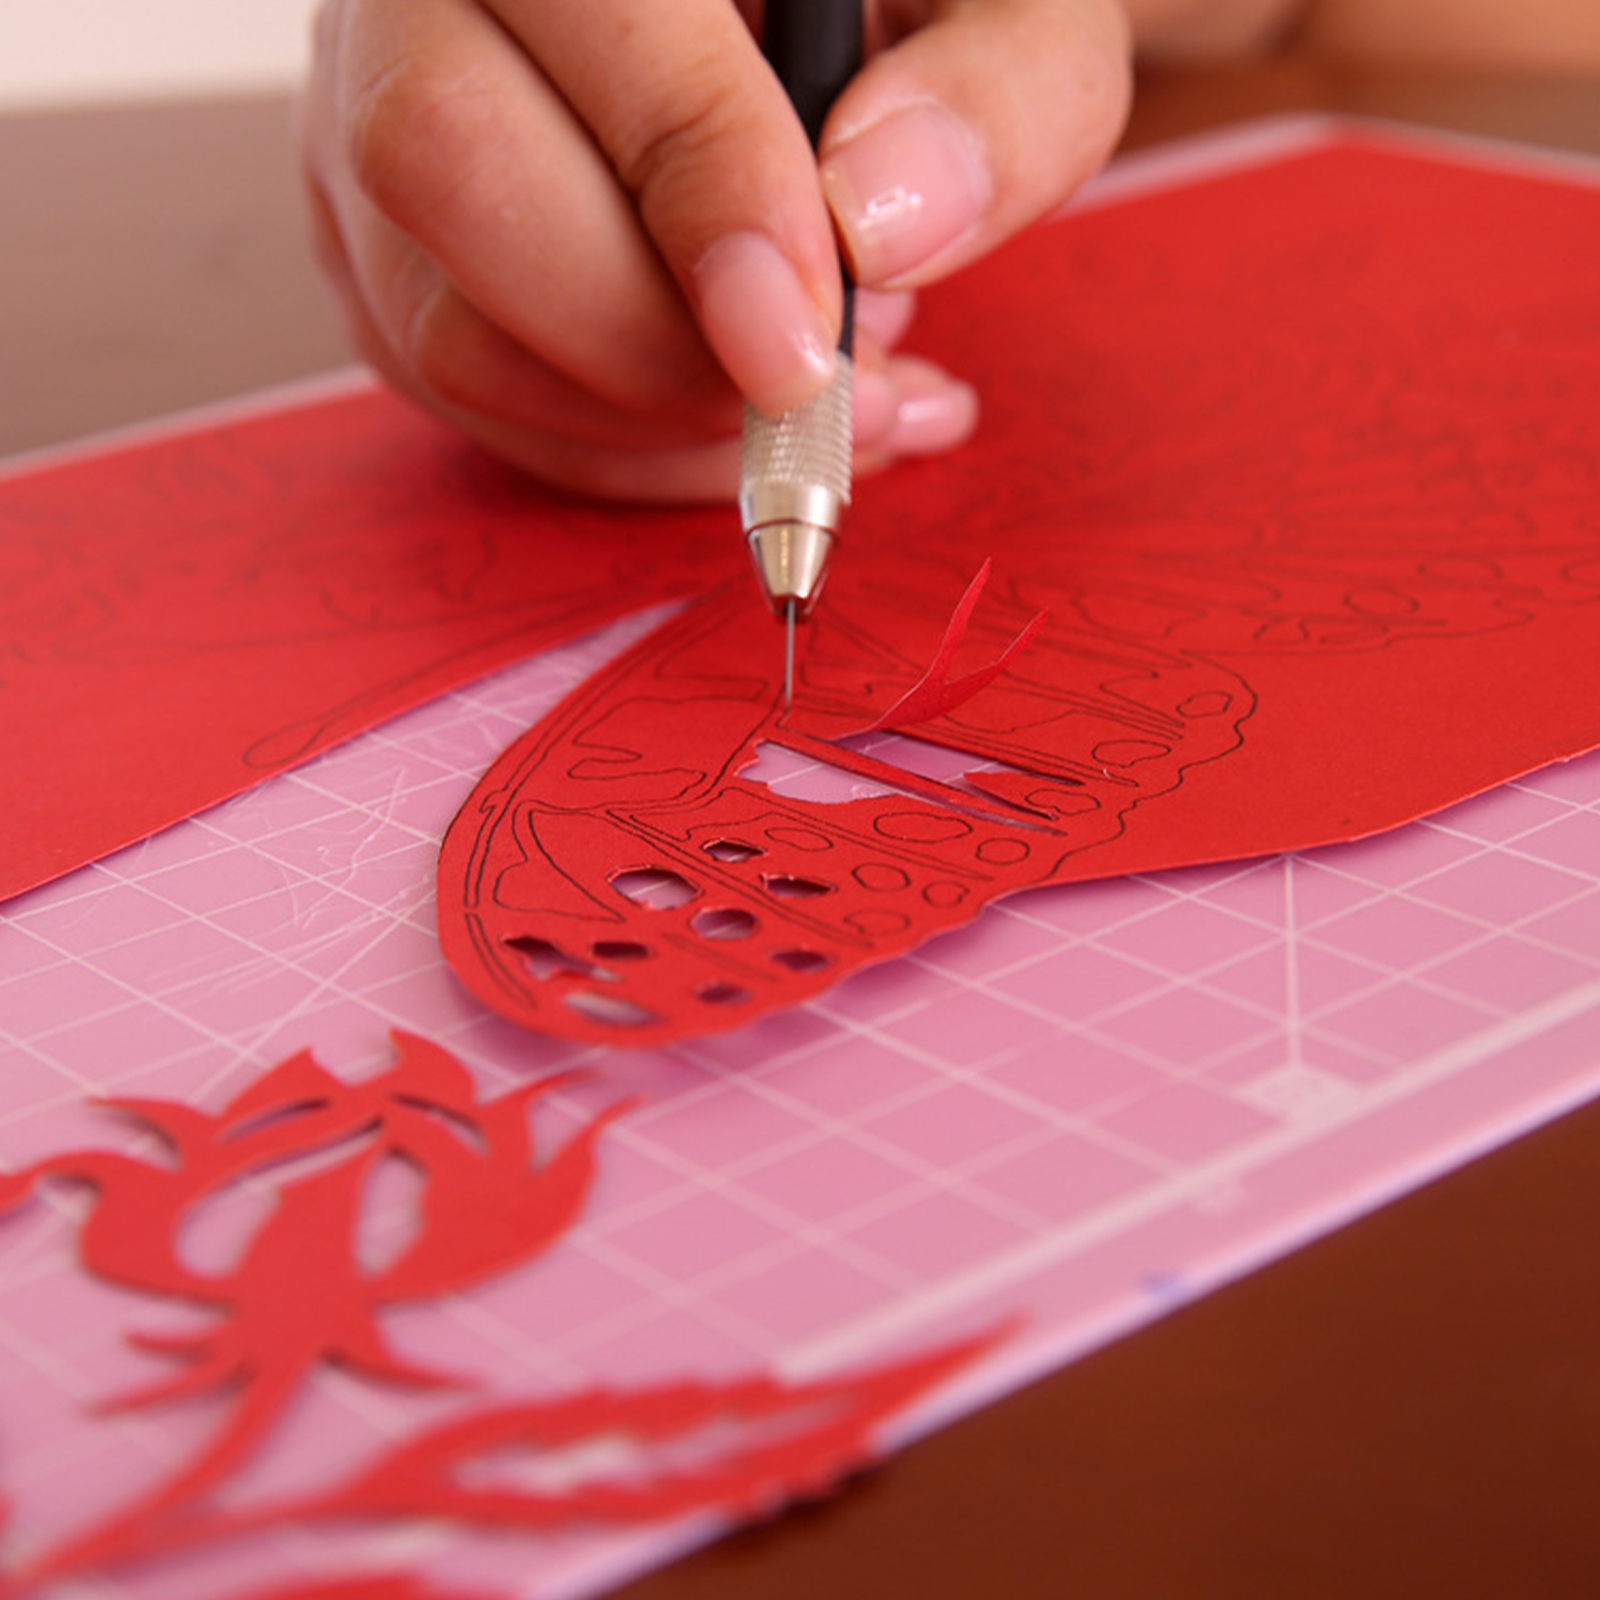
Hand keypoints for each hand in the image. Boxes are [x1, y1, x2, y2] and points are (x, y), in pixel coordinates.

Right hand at [300, 0, 1135, 500]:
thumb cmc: (904, 18)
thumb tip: (885, 218)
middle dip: (657, 345)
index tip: (808, 339)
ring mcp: (369, 134)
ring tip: (815, 397)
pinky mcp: (390, 263)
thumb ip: (996, 87)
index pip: (582, 18)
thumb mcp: (1007, 10)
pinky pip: (470, 403)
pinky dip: (628, 458)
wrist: (814, 48)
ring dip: (654, 424)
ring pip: (445, 328)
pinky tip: (746, 427)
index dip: (701, 195)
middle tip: (813, 385)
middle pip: (449, 172)